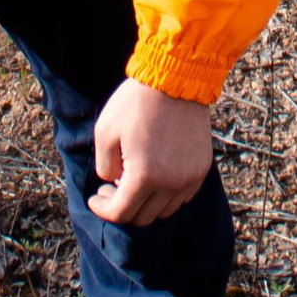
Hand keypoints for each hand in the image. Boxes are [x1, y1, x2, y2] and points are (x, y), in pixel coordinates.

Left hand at [89, 78, 214, 226]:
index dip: (103, 209)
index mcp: (144, 177)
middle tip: (110, 189)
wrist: (175, 80)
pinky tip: (154, 176)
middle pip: (142, 217)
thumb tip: (113, 182)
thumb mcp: (105, 132)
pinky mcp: (201, 169)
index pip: (120, 213)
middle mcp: (170, 184)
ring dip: (145, 202)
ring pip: (164, 210)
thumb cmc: (136, 103)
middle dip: (122, 207)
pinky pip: (182, 197)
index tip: (95, 198)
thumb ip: (104, 166)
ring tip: (132, 180)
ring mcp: (189, 178)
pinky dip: (165, 195)